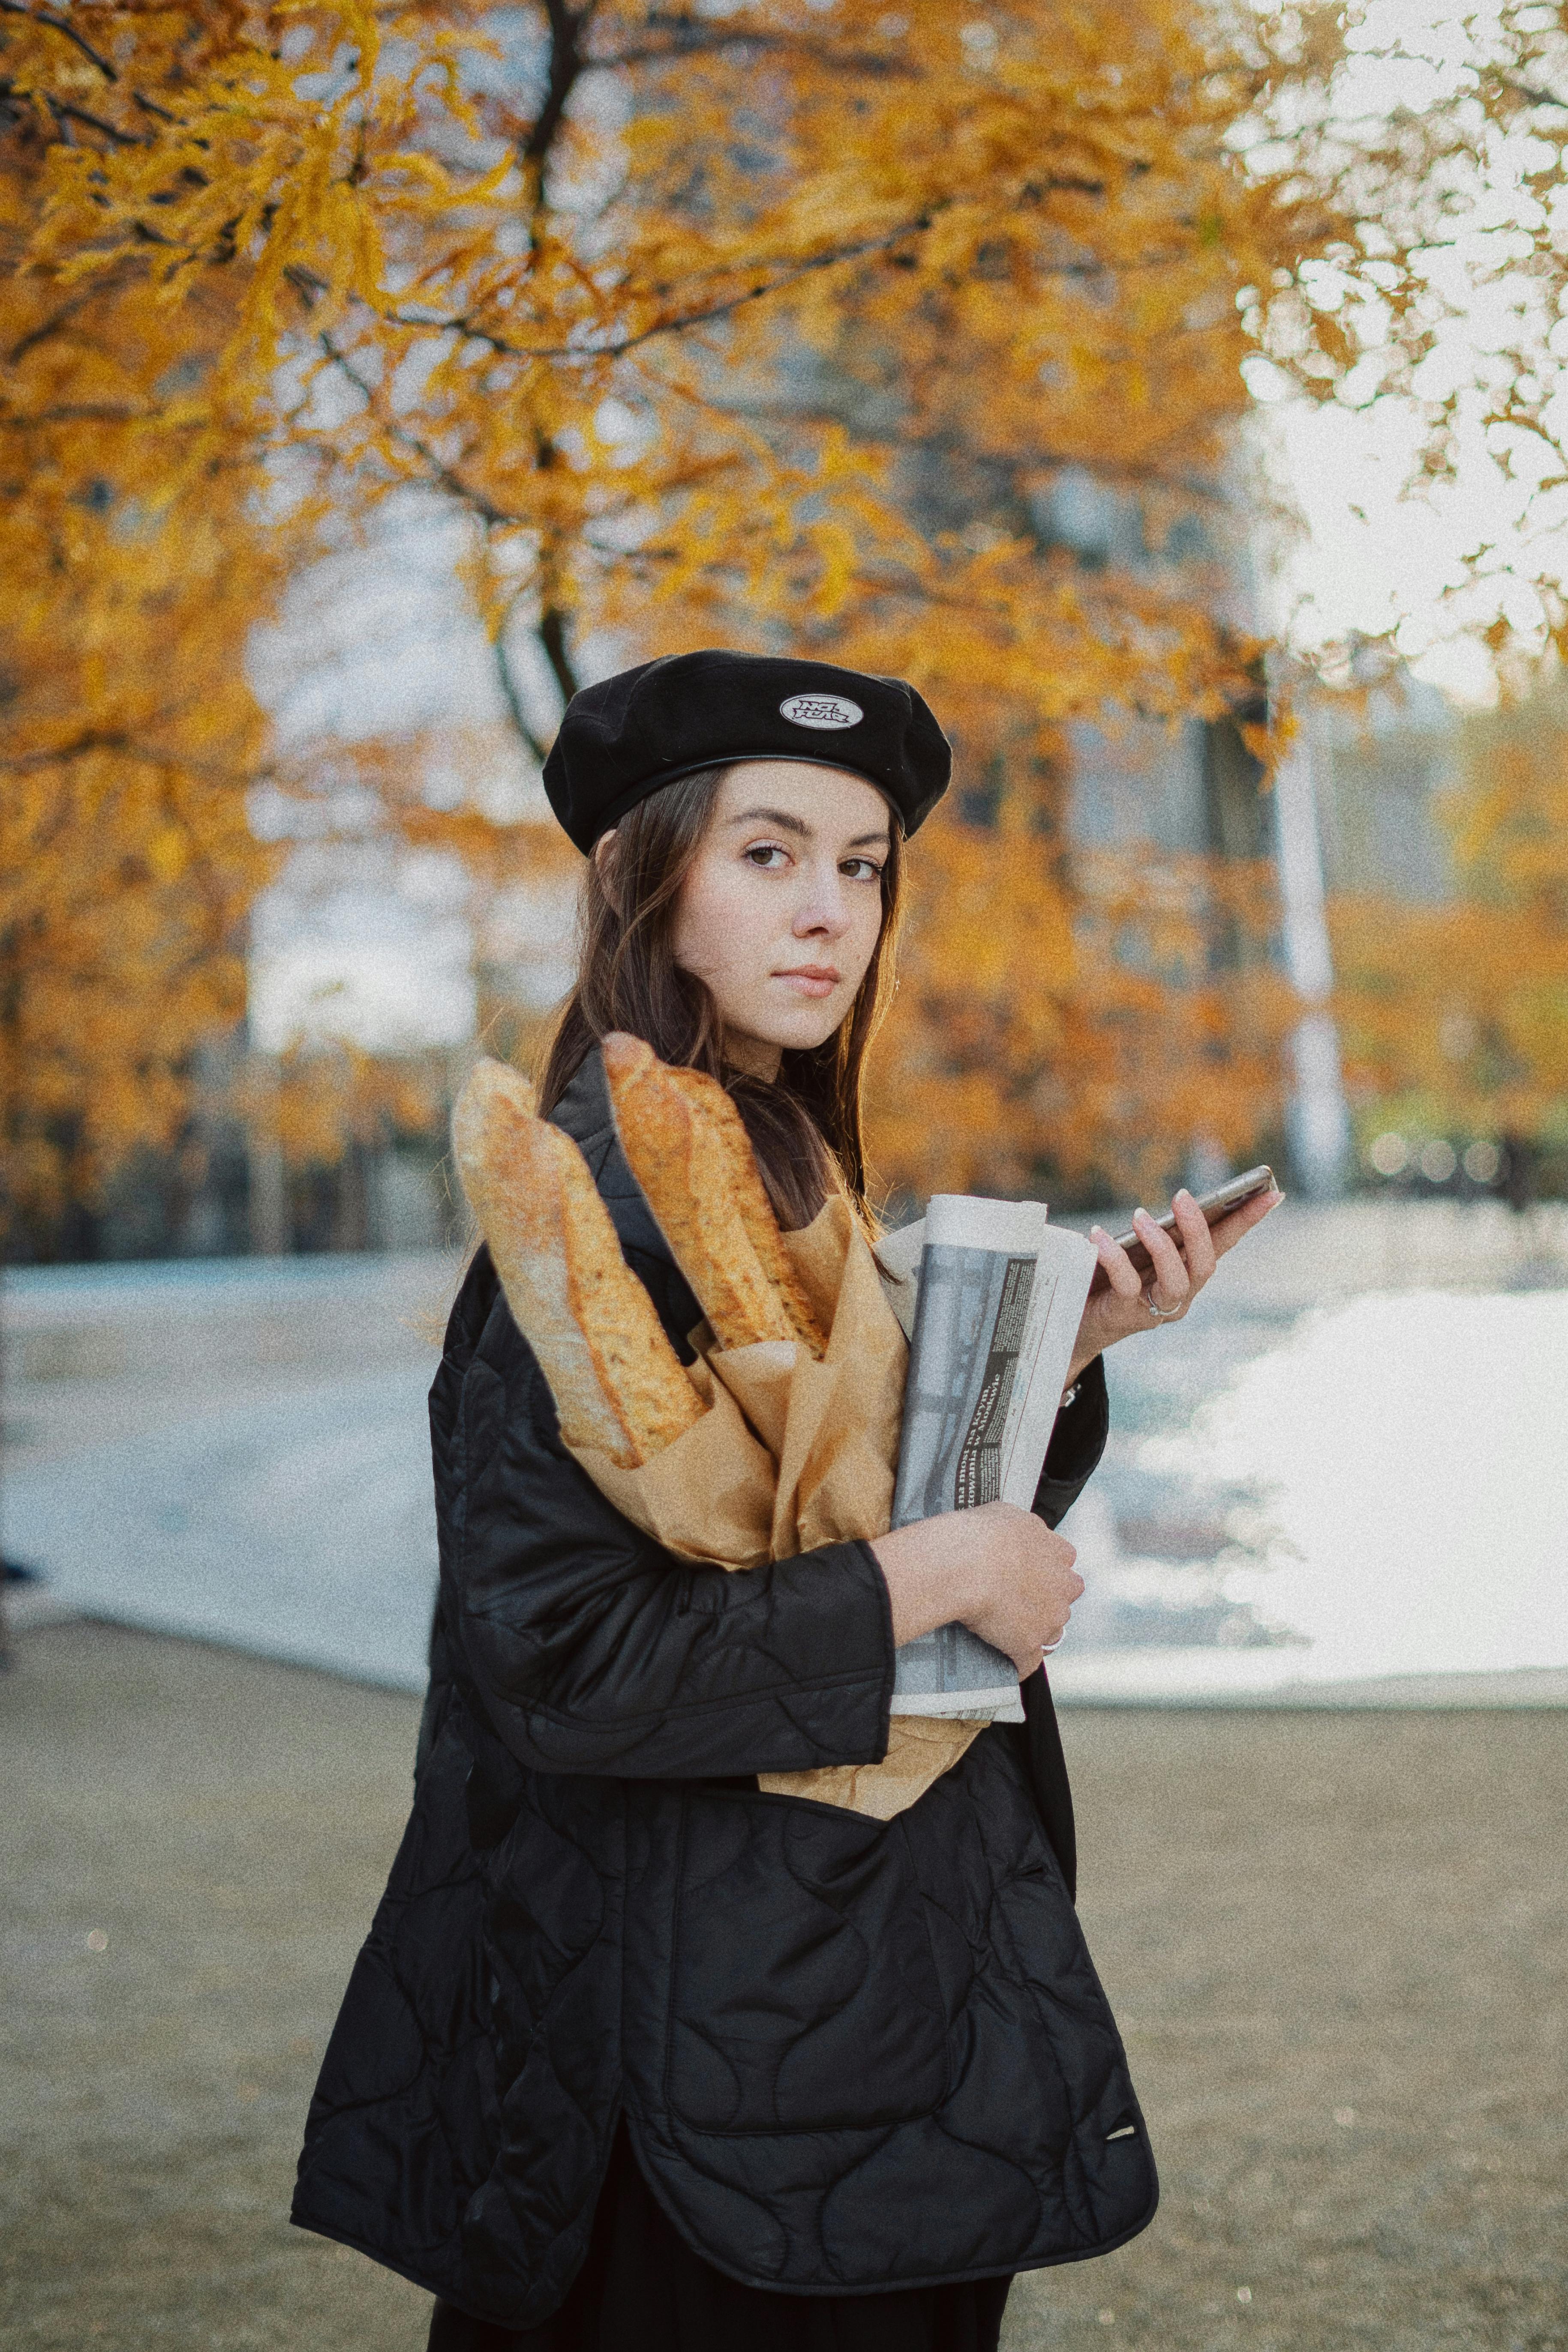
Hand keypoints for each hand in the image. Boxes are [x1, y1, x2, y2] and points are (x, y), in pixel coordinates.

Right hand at [873, 1499, 1084, 1680]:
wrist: (964, 1563)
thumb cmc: (979, 1533)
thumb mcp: (1005, 1514)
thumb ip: (1020, 1528)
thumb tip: (1012, 1531)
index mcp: (1058, 1552)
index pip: (1064, 1563)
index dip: (1045, 1570)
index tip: (1027, 1572)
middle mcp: (1062, 1585)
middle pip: (1062, 1599)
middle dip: (1045, 1602)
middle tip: (1015, 1601)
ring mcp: (1049, 1618)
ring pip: (1050, 1632)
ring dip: (1033, 1633)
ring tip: (1003, 1631)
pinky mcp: (1029, 1645)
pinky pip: (1027, 1662)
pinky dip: (1017, 1663)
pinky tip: (1001, 1661)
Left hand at [1065, 1182, 1282, 1383]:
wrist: (1070, 1320)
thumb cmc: (1106, 1277)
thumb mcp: (1136, 1248)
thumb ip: (1157, 1231)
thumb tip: (1179, 1201)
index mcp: (1188, 1271)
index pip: (1224, 1243)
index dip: (1248, 1220)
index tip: (1271, 1194)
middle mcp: (1180, 1294)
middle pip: (1205, 1264)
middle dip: (1198, 1228)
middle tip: (1182, 1195)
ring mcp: (1156, 1309)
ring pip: (1176, 1280)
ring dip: (1161, 1245)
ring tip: (1139, 1216)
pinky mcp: (1126, 1316)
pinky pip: (1127, 1286)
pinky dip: (1113, 1258)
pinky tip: (1097, 1236)